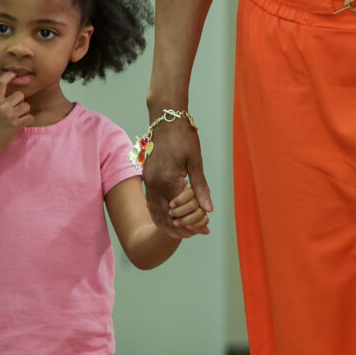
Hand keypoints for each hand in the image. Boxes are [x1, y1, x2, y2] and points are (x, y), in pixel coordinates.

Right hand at [0, 70, 34, 159]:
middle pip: (20, 95)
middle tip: (15, 110)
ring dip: (24, 112)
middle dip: (20, 102)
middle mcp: (2, 107)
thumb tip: (6, 97)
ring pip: (26, 106)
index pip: (1, 84)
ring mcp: (9, 116)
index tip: (13, 73)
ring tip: (16, 119)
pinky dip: (27, 120)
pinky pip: (30, 117)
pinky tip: (21, 124)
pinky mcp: (16, 125)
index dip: (8, 76)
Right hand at [141, 114, 213, 238]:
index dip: (193, 223)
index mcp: (168, 181)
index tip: (205, 229)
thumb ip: (201, 187)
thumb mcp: (196, 161)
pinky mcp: (146, 179)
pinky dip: (159, 214)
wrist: (165, 120)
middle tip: (196, 234)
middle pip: (165, 217)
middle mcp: (154, 185)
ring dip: (168, 224)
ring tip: (183, 231)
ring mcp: (148, 182)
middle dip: (181, 228)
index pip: (180, 212)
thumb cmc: (183, 137)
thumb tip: (208, 209)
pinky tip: (169, 218)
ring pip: (155, 212)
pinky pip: (150, 203)